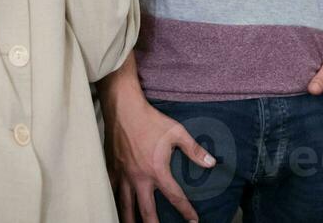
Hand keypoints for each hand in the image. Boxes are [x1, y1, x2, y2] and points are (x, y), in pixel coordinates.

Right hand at [105, 94, 215, 222]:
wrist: (124, 111)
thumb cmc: (152, 121)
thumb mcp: (177, 133)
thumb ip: (194, 150)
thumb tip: (212, 163)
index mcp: (157, 171)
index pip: (174, 196)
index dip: (185, 210)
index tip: (193, 220)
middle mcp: (139, 178)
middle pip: (146, 210)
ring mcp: (123, 176)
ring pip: (125, 206)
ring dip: (130, 220)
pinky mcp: (111, 170)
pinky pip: (111, 192)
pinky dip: (113, 203)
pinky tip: (115, 208)